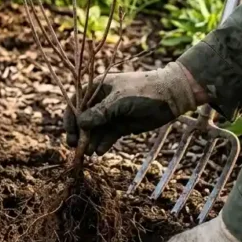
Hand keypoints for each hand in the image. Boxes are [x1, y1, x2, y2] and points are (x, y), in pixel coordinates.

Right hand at [63, 62, 202, 155]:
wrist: (170, 96)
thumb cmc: (143, 91)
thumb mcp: (120, 100)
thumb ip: (100, 112)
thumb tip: (81, 123)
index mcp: (97, 89)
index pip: (76, 104)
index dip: (70, 118)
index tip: (70, 133)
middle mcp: (101, 102)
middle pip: (83, 120)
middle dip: (80, 134)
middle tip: (77, 148)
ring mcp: (111, 115)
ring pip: (95, 131)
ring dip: (90, 142)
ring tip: (90, 153)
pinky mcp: (121, 126)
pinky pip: (107, 137)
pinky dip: (103, 144)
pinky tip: (100, 152)